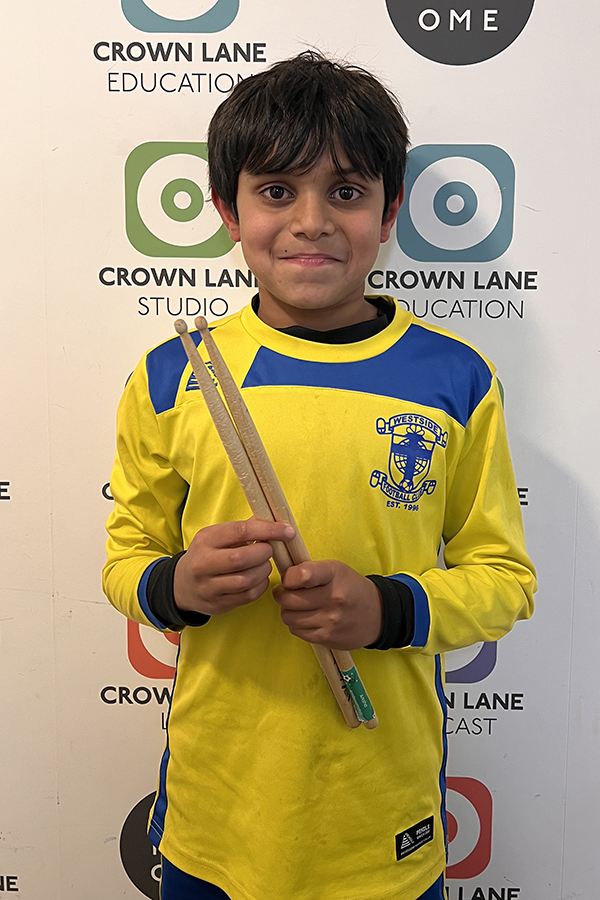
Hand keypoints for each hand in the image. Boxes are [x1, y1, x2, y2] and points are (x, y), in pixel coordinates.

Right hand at [174, 517, 294, 615]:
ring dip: (263, 571)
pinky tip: (258, 578)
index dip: (268, 530)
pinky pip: (248, 596)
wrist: (182, 585)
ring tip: (262, 564)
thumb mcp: (216, 536)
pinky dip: (260, 585)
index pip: (240, 531)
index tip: (287, 531)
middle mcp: (204, 563)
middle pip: (241, 558)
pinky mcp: (218, 604)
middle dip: (263, 553)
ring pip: (246, 580)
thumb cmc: (207, 555)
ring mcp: (209, 586)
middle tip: (268, 551)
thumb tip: (273, 519)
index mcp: (205, 540)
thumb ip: (243, 529)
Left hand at [273, 560, 382, 649]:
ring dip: (288, 611)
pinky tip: (307, 618)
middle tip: (286, 593)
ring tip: (298, 606)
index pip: (301, 575)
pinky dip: (297, 625)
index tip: (289, 579)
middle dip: (282, 595)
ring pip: (288, 617)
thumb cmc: (350, 587)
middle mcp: (333, 598)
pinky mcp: (327, 637)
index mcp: (334, 575)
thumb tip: (282, 578)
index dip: (288, 578)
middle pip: (288, 599)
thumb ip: (309, 570)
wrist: (377, 614)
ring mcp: (330, 620)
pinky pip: (296, 631)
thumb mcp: (335, 569)